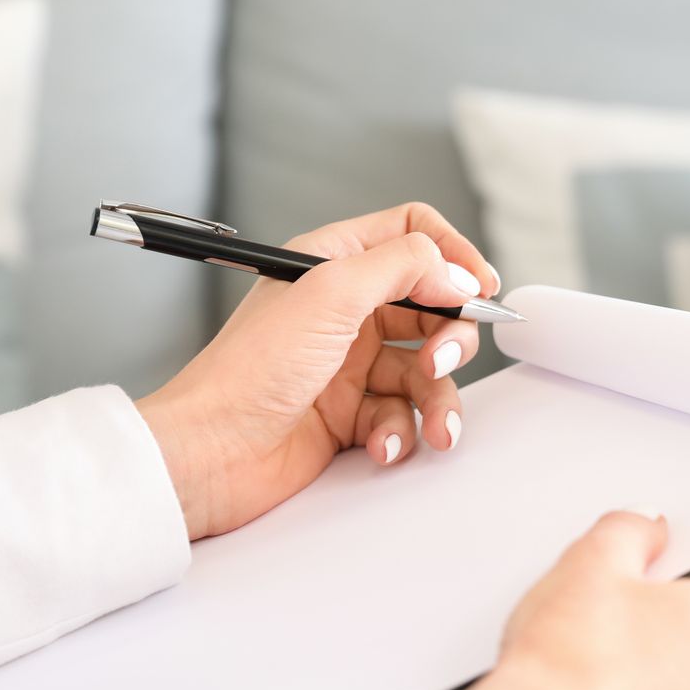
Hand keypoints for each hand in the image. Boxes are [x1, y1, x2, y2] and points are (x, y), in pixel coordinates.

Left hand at [136, 203, 502, 540]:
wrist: (208, 455)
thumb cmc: (250, 370)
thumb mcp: (331, 294)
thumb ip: (404, 266)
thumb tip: (457, 272)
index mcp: (334, 264)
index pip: (413, 234)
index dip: (453, 256)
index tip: (480, 288)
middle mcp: (345, 309)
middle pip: (433, 307)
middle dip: (451, 338)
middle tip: (440, 363)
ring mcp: (350, 364)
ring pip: (427, 370)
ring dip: (438, 400)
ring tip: (433, 428)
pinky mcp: (350, 415)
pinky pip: (402, 416)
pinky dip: (400, 434)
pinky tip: (377, 446)